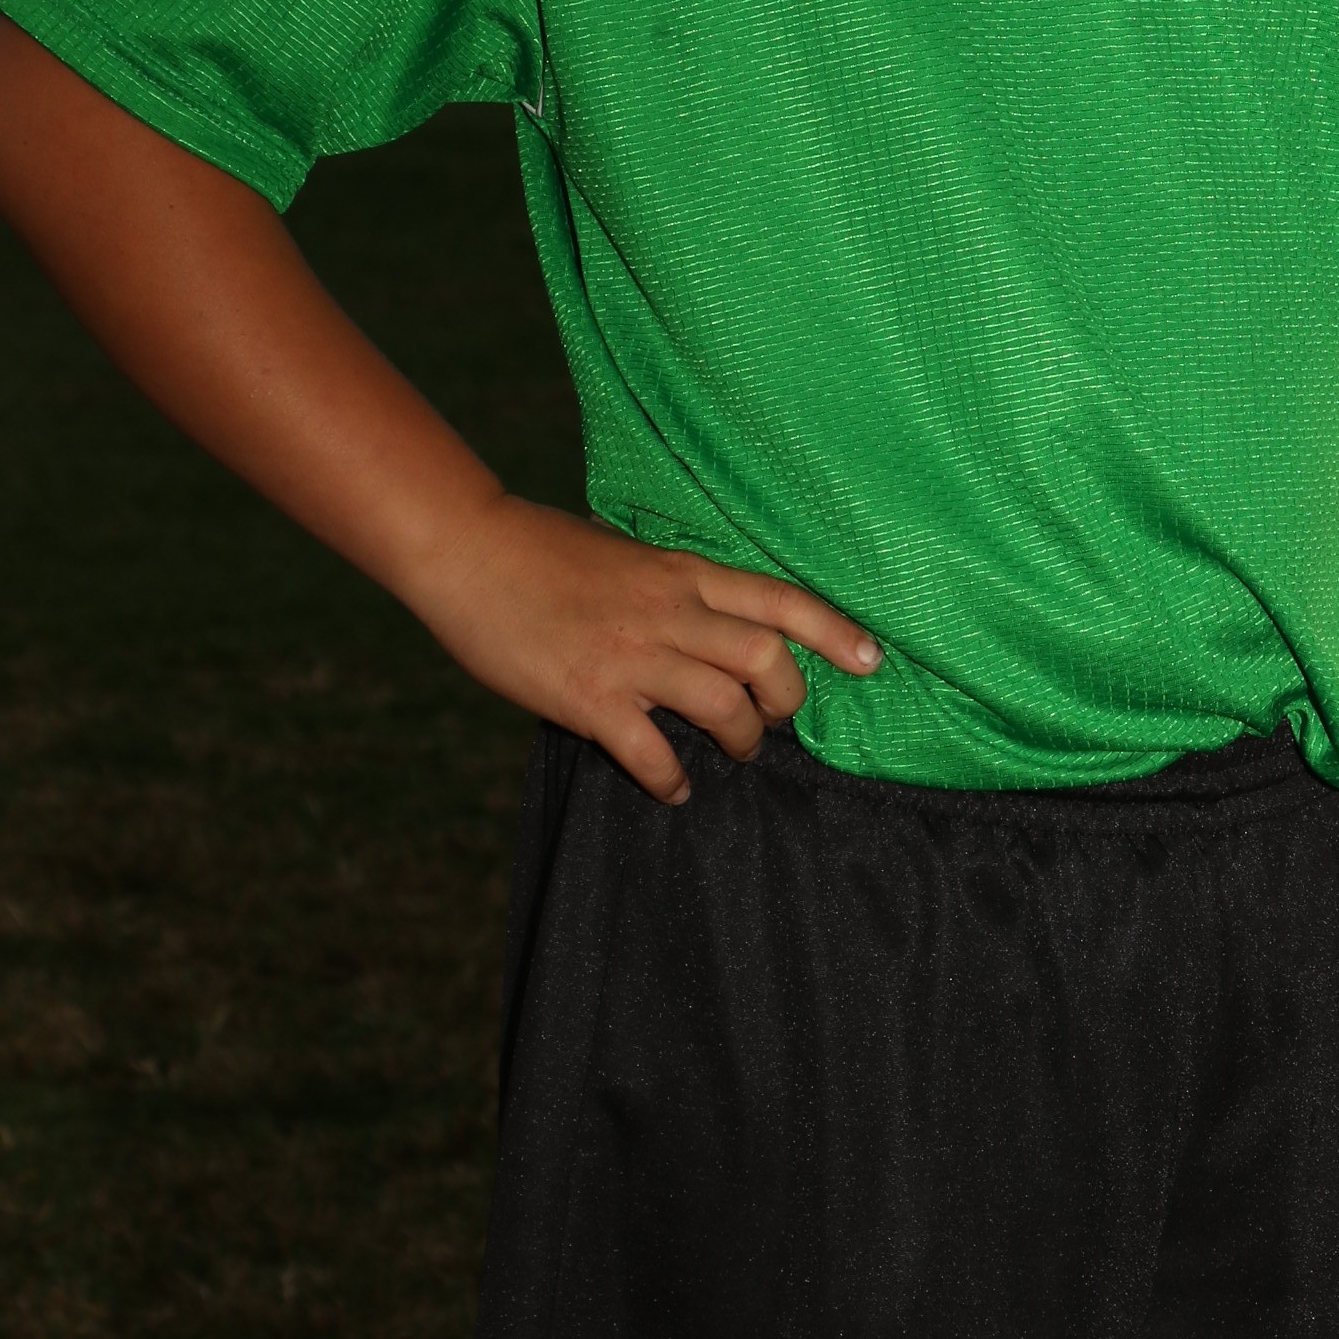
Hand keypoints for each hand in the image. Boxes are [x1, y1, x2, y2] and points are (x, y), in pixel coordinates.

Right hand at [403, 494, 881, 803]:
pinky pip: (651, 753)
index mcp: (680, 571)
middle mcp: (668, 610)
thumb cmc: (540, 550)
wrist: (467, 548)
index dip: (834, 630)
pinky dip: (671, 780)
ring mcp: (631, 655)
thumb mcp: (624, 555)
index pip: (779, 598)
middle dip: (788, 698)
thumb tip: (701, 623)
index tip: (872, 659)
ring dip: (740, 740)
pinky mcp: (589, 697)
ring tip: (732, 754)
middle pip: (768, 657)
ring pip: (723, 706)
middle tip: (776, 720)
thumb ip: (668, 588)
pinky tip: (672, 790)